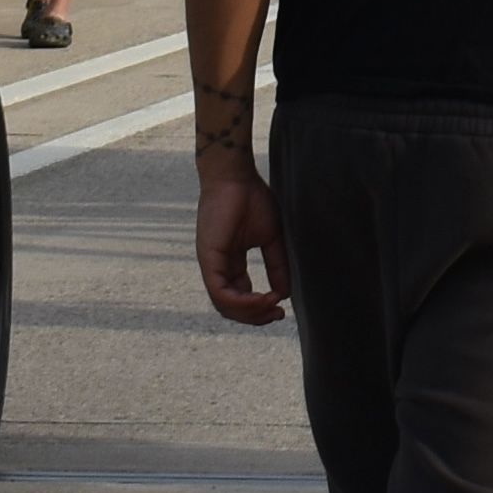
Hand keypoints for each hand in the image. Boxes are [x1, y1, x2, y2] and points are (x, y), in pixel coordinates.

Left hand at [196, 143, 288, 325]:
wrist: (236, 176)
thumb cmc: (252, 199)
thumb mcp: (271, 237)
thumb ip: (276, 265)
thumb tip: (284, 293)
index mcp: (230, 264)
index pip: (240, 297)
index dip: (260, 308)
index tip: (282, 309)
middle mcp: (217, 268)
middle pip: (230, 308)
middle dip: (255, 317)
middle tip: (277, 315)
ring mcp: (211, 265)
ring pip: (224, 305)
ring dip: (250, 312)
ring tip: (271, 305)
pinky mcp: (209, 259)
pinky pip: (220, 292)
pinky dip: (242, 301)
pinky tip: (263, 298)